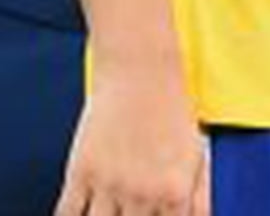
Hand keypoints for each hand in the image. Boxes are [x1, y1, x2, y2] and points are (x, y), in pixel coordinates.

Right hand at [54, 66, 208, 215]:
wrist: (140, 68)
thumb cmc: (172, 109)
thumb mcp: (198, 156)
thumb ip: (200, 201)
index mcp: (174, 193)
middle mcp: (142, 194)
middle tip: (130, 212)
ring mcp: (109, 184)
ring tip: (107, 213)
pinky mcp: (81, 170)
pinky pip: (68, 213)